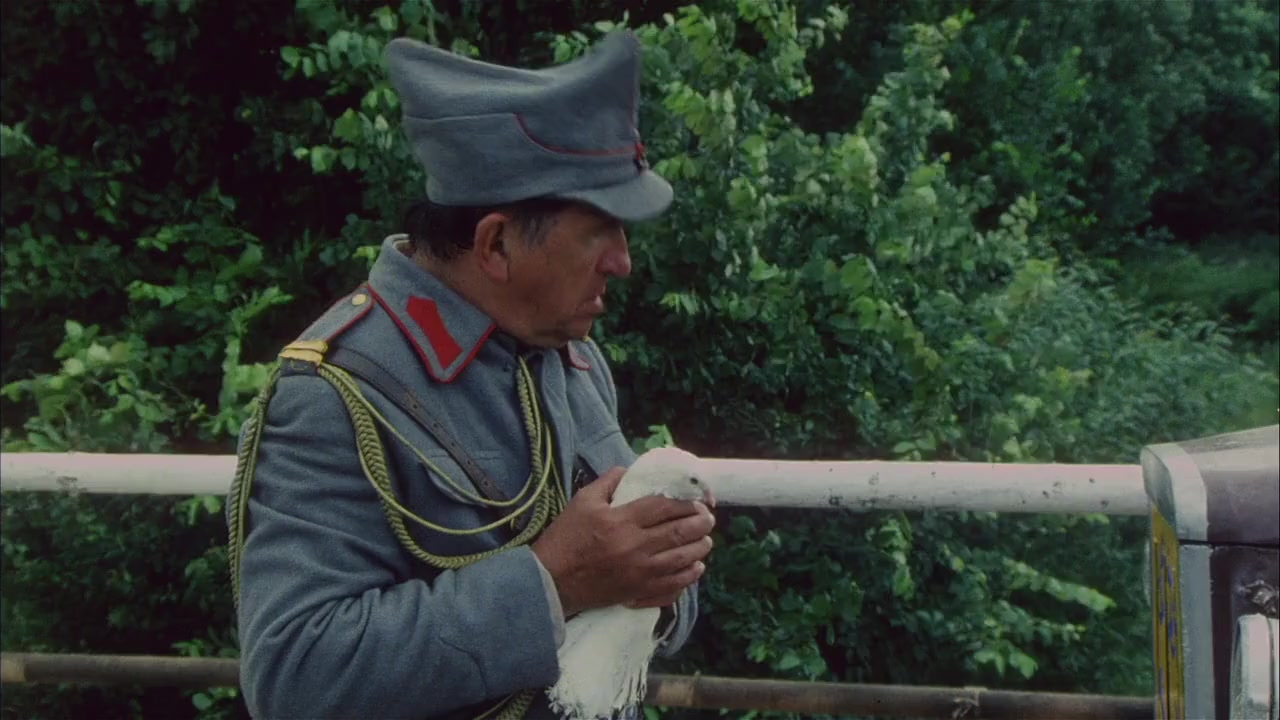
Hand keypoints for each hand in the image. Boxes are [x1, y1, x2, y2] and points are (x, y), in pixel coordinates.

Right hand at [531, 466, 714, 616]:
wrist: (550, 581)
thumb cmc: (565, 538)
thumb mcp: (582, 501)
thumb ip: (608, 483)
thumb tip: (629, 471)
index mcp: (622, 521)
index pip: (665, 507)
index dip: (686, 503)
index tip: (697, 500)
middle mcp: (636, 547)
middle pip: (679, 534)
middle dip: (700, 524)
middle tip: (708, 519)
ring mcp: (639, 574)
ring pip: (681, 561)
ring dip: (699, 550)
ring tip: (706, 542)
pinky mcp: (637, 594)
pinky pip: (671, 588)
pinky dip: (687, 578)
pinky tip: (694, 569)